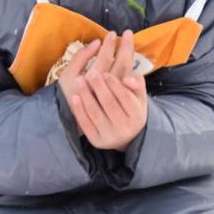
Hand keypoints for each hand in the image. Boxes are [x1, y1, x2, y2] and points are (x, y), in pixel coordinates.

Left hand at [60, 31, 146, 150]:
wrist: (125, 136)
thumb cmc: (130, 109)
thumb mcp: (139, 96)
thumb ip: (137, 83)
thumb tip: (126, 79)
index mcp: (137, 116)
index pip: (126, 98)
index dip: (115, 84)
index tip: (105, 74)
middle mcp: (124, 129)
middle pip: (109, 104)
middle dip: (99, 86)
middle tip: (91, 73)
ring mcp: (109, 136)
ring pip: (95, 113)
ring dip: (85, 95)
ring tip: (79, 80)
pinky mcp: (96, 141)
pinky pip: (85, 124)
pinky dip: (79, 110)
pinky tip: (75, 97)